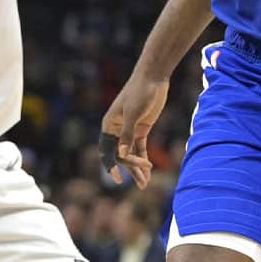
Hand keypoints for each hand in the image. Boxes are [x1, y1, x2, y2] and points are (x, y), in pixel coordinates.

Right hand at [102, 70, 169, 188]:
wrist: (153, 78)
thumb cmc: (140, 92)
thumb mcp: (133, 113)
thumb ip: (127, 134)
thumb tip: (122, 154)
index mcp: (109, 125)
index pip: (107, 151)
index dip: (111, 166)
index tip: (118, 179)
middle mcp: (116, 130)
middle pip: (120, 155)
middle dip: (131, 169)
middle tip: (142, 181)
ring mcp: (129, 130)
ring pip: (130, 153)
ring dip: (138, 168)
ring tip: (145, 184)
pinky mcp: (141, 128)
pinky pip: (140, 148)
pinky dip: (144, 159)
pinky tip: (149, 171)